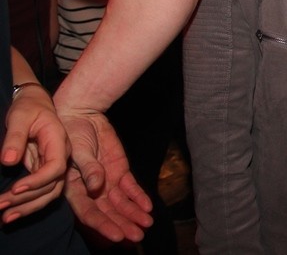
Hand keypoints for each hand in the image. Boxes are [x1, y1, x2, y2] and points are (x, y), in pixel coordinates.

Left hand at [0, 85, 68, 222]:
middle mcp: (61, 157)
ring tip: (5, 217)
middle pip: (53, 185)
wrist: (34, 104)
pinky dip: (27, 204)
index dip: (38, 181)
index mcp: (59, 141)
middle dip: (27, 199)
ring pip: (48, 193)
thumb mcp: (19, 116)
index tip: (15, 189)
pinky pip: (40, 192)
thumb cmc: (28, 107)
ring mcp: (53, 165)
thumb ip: (15, 137)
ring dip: (28, 207)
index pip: (56, 167)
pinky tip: (11, 213)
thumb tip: (8, 161)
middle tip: (1, 206)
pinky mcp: (43, 171)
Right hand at [60, 111, 152, 241]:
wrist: (82, 116)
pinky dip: (139, 197)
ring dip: (134, 215)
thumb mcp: (77, 150)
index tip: (116, 236)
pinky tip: (147, 207)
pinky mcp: (120, 171)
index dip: (103, 225)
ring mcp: (107, 181)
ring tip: (147, 225)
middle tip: (137, 237)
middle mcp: (91, 190)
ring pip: (122, 203)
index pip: (89, 212)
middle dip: (123, 225)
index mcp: (75, 189)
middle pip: (108, 212)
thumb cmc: (71, 133)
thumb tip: (95, 186)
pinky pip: (131, 188)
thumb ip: (88, 168)